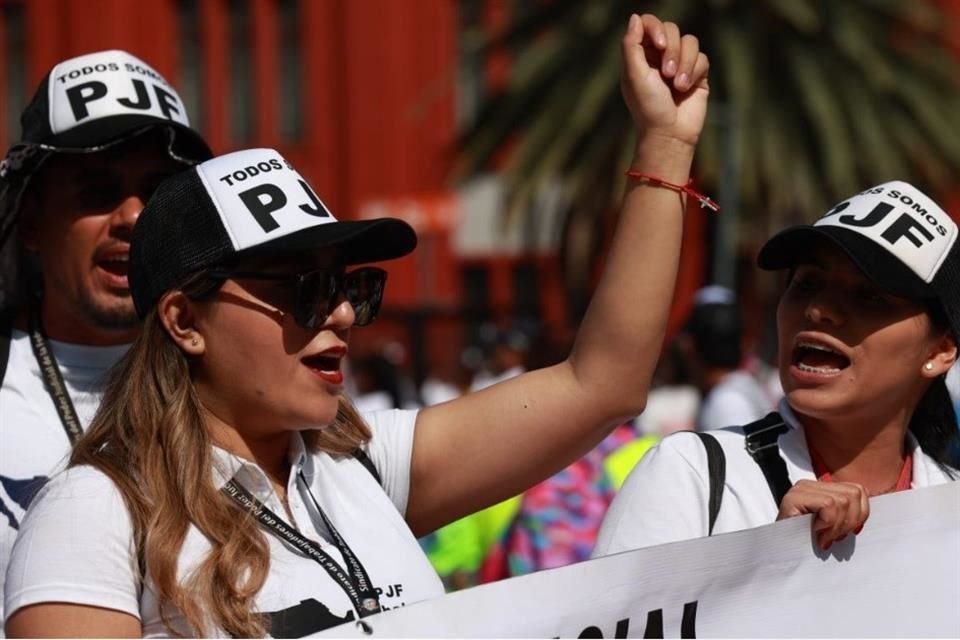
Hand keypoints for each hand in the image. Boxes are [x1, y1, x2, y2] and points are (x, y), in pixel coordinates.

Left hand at [620, 14, 709, 146]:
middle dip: (671, 49)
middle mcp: (660, 57)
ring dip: (684, 62)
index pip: (649, 24)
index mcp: (641, 56)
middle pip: (671, 29)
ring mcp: (680, 64)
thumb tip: (636, 17)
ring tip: (677, 85)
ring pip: (690, 41)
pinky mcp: (697, 74)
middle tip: (666, 73)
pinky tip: (686, 89)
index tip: (658, 45)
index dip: (655, 28)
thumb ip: (631, 45)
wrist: (669, 133)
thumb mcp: (634, 75)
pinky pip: (702, 58)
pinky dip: (694, 72)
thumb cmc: (647, 107)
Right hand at [777, 479, 869, 549]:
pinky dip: (827, 525)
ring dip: (837, 526)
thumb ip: (846, 517)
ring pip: (842, 500)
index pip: (858, 490)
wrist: (777, 554)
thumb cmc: (805, 544)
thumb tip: (867, 516)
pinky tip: (817, 535)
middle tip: (835, 538)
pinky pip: (828, 505)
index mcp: (822, 488)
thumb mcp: (832, 527)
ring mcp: (800, 489)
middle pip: (854, 494)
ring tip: (825, 538)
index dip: (861, 514)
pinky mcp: (793, 498)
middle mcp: (810, 484)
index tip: (851, 533)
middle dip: (850, 521)